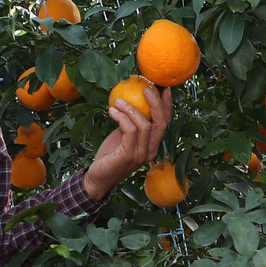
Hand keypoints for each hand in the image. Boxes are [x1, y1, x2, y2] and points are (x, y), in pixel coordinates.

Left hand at [84, 83, 172, 198]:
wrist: (98, 178)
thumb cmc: (110, 156)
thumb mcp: (122, 136)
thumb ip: (130, 124)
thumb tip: (130, 101)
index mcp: (152, 145)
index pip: (165, 123)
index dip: (167, 106)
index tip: (164, 89)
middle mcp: (151, 151)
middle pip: (161, 123)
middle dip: (156, 103)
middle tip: (146, 88)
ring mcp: (141, 154)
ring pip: (145, 125)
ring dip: (131, 108)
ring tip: (118, 101)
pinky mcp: (128, 155)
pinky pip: (130, 130)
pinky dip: (121, 117)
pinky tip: (112, 111)